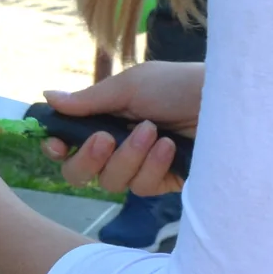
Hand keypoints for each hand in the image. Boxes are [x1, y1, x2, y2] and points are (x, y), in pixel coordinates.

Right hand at [41, 63, 200, 196]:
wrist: (225, 102)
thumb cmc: (177, 86)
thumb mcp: (131, 86)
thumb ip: (89, 99)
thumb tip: (47, 96)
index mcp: (106, 118)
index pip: (69, 142)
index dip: (58, 147)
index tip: (58, 144)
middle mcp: (118, 145)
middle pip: (80, 173)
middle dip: (88, 158)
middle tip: (106, 139)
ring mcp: (141, 166)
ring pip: (111, 181)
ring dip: (129, 156)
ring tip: (153, 131)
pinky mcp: (163, 182)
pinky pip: (142, 187)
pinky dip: (152, 166)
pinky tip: (168, 147)